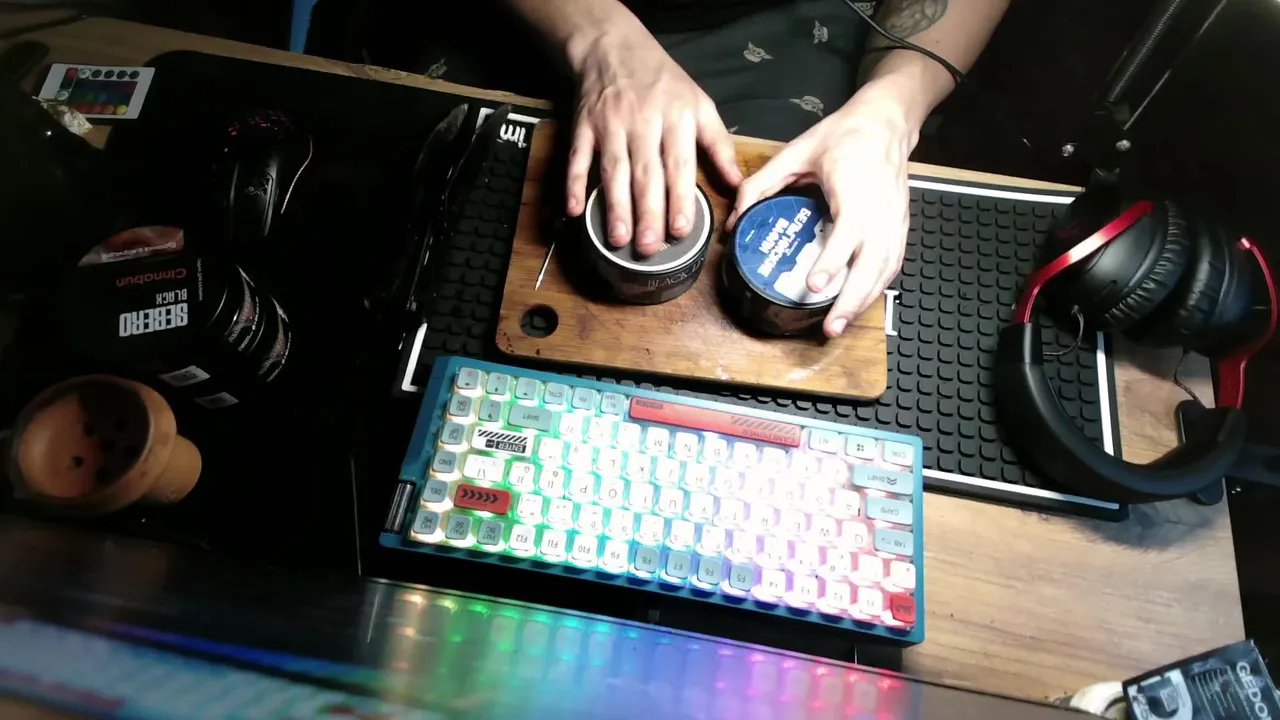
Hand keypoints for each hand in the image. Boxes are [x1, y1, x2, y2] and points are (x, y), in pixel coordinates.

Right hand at [565, 30, 741, 254]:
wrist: (614, 47)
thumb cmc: (663, 82)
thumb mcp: (700, 105)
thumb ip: (719, 146)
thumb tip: (738, 185)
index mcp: (677, 118)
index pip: (679, 165)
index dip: (679, 198)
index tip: (681, 230)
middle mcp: (644, 122)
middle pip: (646, 174)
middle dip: (647, 213)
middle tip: (648, 247)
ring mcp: (611, 124)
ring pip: (614, 170)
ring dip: (615, 206)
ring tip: (618, 240)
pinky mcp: (584, 125)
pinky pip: (578, 157)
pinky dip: (573, 183)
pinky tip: (574, 210)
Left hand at [728, 82, 917, 338]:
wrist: (887, 123)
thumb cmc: (846, 135)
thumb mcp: (797, 152)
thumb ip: (762, 183)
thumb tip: (736, 218)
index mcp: (855, 190)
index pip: (847, 233)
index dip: (833, 260)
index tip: (815, 283)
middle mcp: (879, 211)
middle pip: (872, 264)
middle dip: (850, 299)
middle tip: (828, 326)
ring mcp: (894, 221)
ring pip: (884, 270)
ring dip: (863, 301)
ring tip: (838, 325)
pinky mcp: (899, 227)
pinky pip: (891, 265)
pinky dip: (875, 288)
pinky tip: (857, 304)